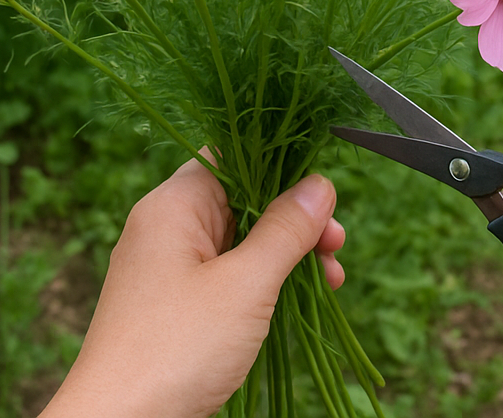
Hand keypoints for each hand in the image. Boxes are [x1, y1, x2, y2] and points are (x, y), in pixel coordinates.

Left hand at [40, 157, 345, 417]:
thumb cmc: (176, 349)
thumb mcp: (245, 284)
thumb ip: (285, 229)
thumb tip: (319, 183)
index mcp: (173, 206)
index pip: (233, 154)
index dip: (283, 166)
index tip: (327, 195)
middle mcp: (165, 228)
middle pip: (242, 199)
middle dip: (295, 220)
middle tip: (336, 247)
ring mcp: (168, 269)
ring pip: (240, 242)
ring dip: (285, 255)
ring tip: (329, 280)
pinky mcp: (174, 307)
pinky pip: (226, 277)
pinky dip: (262, 284)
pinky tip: (295, 299)